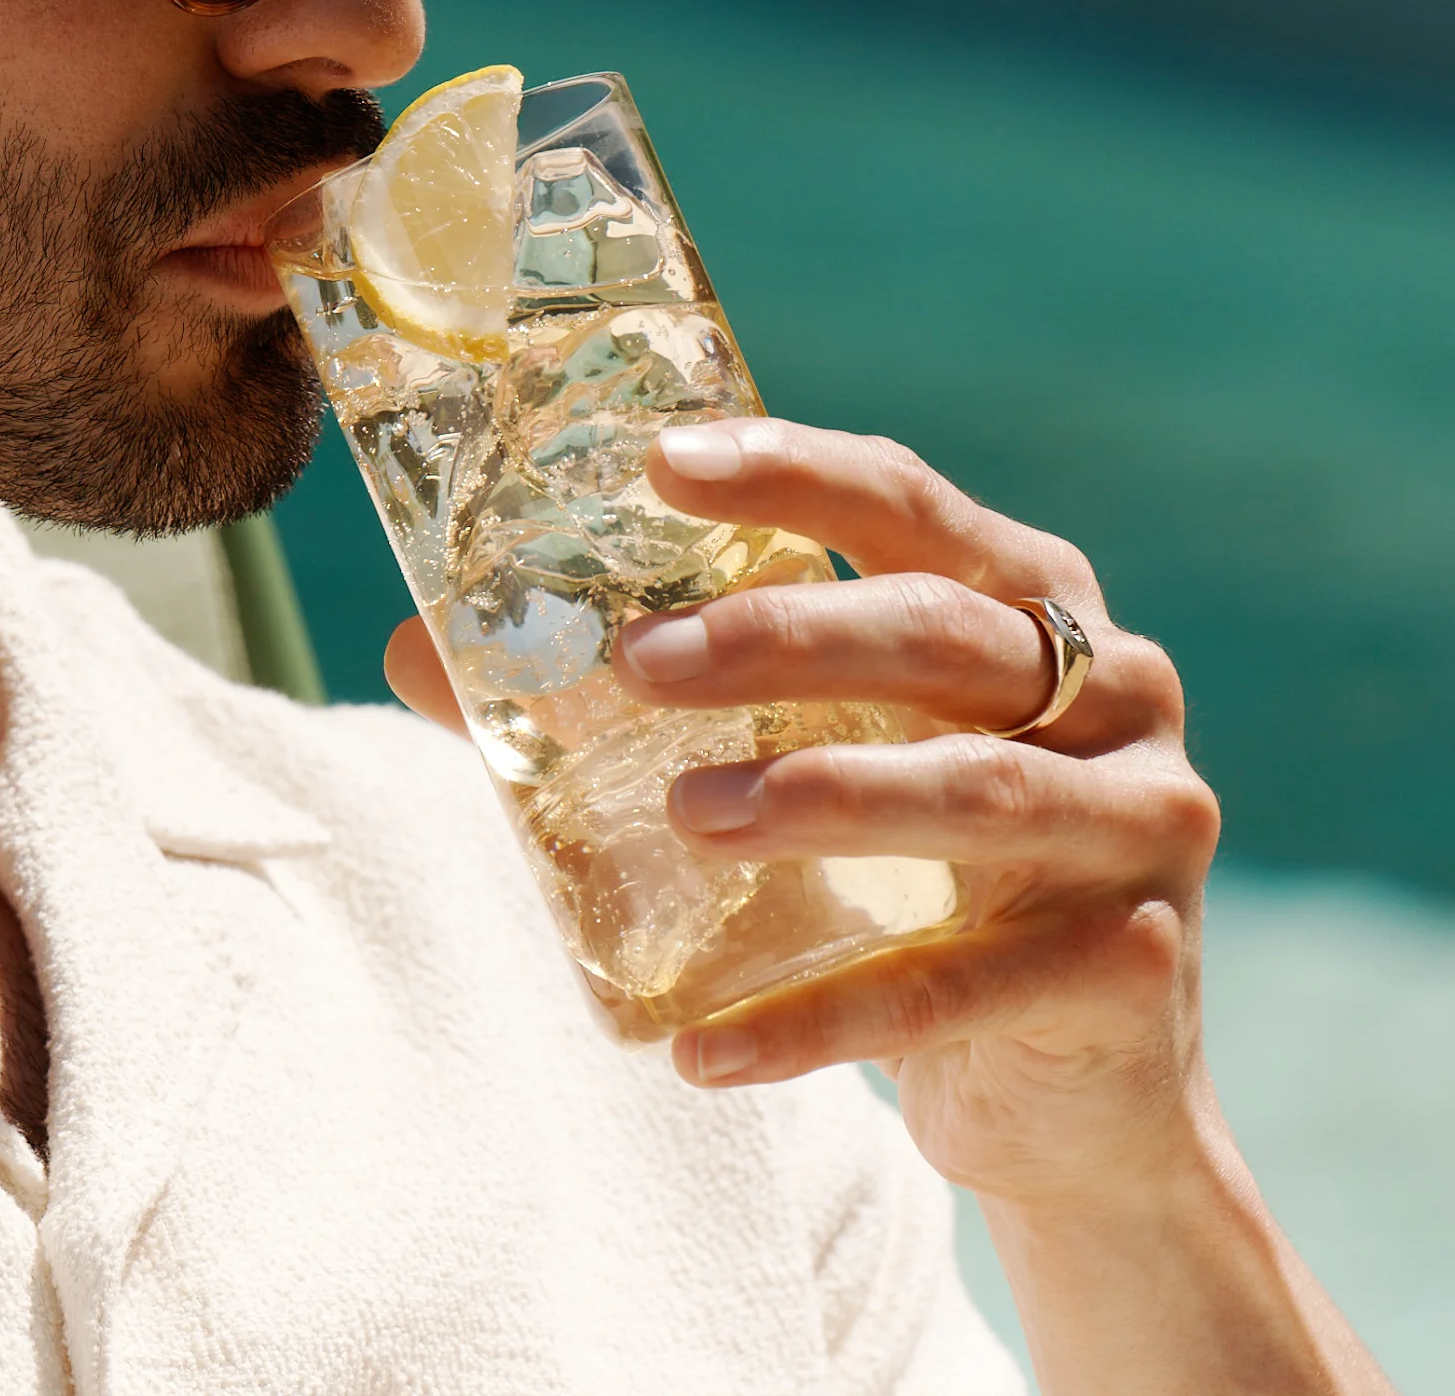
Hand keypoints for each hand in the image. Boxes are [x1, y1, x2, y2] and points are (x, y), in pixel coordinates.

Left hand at [382, 415, 1220, 1212]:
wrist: (1073, 1096)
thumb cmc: (909, 877)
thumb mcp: (808, 755)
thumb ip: (648, 696)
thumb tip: (418, 649)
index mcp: (1030, 597)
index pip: (907, 500)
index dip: (789, 470)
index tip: (656, 461)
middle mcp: (1115, 689)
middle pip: (941, 632)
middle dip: (785, 636)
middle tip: (637, 665)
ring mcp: (1140, 828)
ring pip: (973, 792)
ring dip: (813, 797)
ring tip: (682, 813)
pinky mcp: (1131, 970)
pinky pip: (958, 988)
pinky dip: (821, 1018)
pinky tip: (703, 1047)